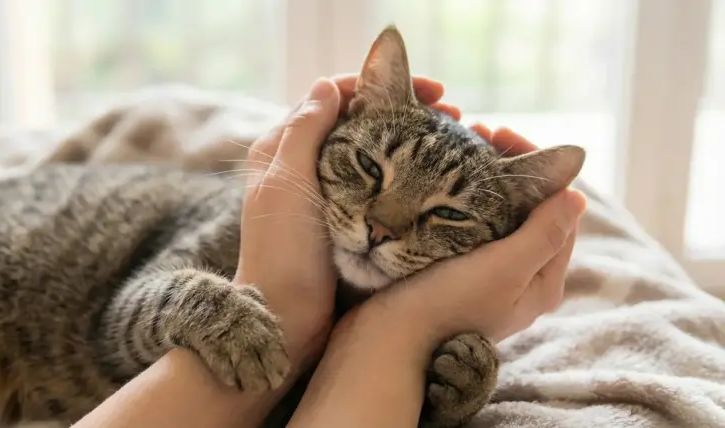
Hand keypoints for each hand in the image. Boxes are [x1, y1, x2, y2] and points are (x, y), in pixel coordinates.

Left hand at [234, 74, 459, 366]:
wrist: (287, 316)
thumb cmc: (282, 252)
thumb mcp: (287, 184)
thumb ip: (306, 132)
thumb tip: (330, 85)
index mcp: (285, 147)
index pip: (336, 97)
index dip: (383, 86)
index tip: (429, 93)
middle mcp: (308, 164)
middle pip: (365, 120)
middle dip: (411, 112)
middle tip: (456, 117)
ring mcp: (332, 193)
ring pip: (381, 149)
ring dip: (418, 139)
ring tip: (459, 139)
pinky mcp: (351, 220)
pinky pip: (386, 182)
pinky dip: (415, 170)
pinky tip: (442, 173)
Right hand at [367, 125, 586, 349]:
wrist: (390, 340)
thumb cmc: (447, 306)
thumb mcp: (504, 269)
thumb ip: (544, 234)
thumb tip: (578, 196)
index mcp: (542, 279)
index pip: (558, 208)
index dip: (537, 167)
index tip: (499, 136)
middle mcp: (520, 276)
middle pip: (529, 207)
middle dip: (509, 168)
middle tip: (477, 135)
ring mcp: (487, 274)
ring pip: (499, 212)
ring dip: (486, 179)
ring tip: (460, 149)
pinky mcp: (456, 270)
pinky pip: (473, 223)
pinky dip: (465, 196)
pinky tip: (445, 180)